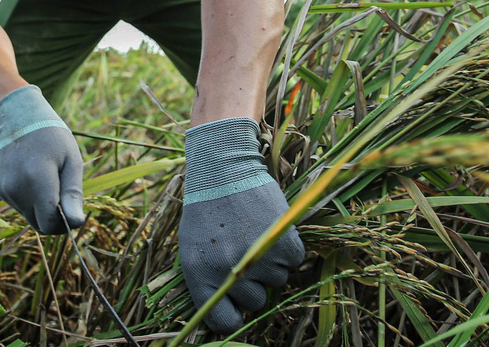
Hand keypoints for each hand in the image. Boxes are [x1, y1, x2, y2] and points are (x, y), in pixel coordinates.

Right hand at [0, 85, 84, 234]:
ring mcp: (5, 190)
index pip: (50, 225)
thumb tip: (76, 223)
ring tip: (46, 178)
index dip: (64, 223)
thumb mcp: (71, 160)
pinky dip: (29, 199)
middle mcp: (17, 189)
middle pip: (39, 225)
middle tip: (62, 192)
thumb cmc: (52, 137)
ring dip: (41, 207)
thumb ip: (73, 194)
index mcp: (37, 181)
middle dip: (53, 217)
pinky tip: (32, 177)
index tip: (72, 208)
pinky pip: (20, 206)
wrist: (18, 117)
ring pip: (29, 217)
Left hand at [179, 117, 304, 332]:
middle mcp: (227, 272)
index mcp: (200, 276)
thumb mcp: (193, 248)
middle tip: (244, 252)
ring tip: (254, 232)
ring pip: (277, 281)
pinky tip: (269, 226)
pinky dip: (288, 248)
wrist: (223, 167)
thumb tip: (228, 313)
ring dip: (270, 262)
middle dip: (253, 282)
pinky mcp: (282, 243)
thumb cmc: (206, 207)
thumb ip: (208, 282)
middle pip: (254, 302)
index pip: (223, 323)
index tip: (237, 304)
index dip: (233, 314)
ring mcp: (257, 259)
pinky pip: (295, 262)